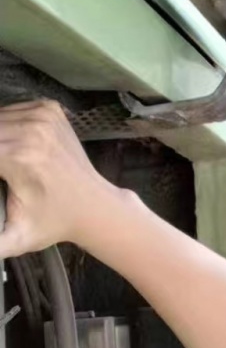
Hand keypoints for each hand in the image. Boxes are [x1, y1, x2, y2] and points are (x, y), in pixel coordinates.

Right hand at [0, 100, 123, 256]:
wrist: (94, 206)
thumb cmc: (55, 222)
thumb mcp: (17, 237)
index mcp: (19, 157)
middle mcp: (32, 131)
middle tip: (2, 173)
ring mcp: (43, 117)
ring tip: (6, 164)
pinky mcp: (50, 110)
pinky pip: (11, 110)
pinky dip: (6, 124)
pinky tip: (16, 145)